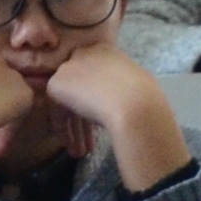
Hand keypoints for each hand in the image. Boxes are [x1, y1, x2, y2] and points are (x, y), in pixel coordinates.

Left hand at [39, 44, 187, 189]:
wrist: (135, 105)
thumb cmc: (146, 96)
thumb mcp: (137, 82)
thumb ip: (120, 84)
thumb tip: (117, 95)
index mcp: (106, 50)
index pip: (94, 75)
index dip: (97, 100)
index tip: (100, 120)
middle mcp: (84, 54)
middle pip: (79, 88)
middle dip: (83, 118)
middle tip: (89, 141)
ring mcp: (67, 68)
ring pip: (69, 102)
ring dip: (75, 129)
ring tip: (81, 151)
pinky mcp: (55, 84)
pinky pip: (58, 111)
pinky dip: (64, 130)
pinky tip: (71, 146)